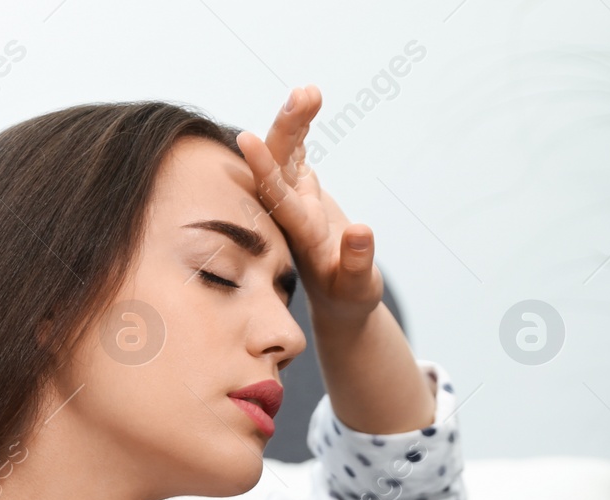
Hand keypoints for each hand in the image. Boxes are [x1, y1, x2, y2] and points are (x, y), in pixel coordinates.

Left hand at [236, 85, 381, 321]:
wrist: (338, 297)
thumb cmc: (350, 298)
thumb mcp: (358, 288)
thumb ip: (358, 262)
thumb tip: (361, 231)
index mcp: (301, 234)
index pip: (277, 198)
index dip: (264, 169)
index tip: (247, 140)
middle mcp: (291, 212)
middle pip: (281, 165)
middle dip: (288, 128)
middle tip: (303, 94)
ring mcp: (295, 198)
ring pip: (288, 153)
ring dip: (295, 121)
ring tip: (309, 90)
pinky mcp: (303, 190)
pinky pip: (297, 154)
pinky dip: (301, 129)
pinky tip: (307, 101)